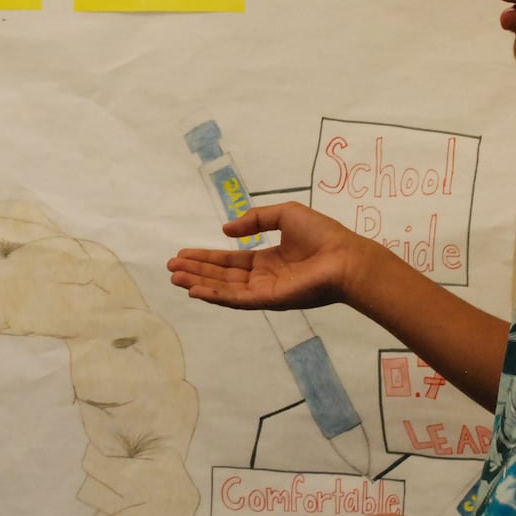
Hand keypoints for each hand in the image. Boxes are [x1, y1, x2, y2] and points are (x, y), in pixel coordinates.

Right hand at [168, 202, 388, 310]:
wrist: (344, 257)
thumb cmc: (322, 234)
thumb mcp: (285, 214)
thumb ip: (255, 219)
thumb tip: (225, 231)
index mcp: (268, 260)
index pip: (231, 261)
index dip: (207, 257)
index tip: (183, 254)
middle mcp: (263, 278)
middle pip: (222, 275)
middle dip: (196, 271)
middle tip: (171, 267)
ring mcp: (265, 291)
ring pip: (225, 288)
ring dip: (199, 282)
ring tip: (175, 277)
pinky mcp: (269, 300)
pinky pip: (236, 299)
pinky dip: (215, 295)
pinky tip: (196, 290)